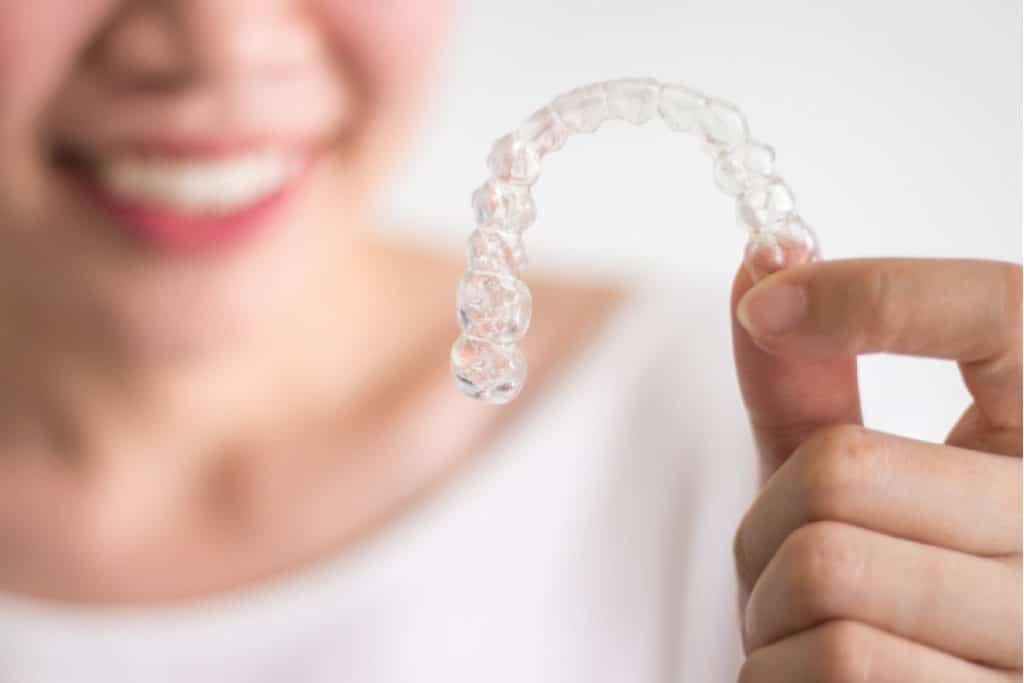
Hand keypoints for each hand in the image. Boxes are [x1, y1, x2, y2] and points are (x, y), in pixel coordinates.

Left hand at [730, 258, 1021, 680]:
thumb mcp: (842, 483)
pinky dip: (776, 672)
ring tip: (802, 630)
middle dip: (767, 516)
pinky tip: (813, 682)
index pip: (1009, 312)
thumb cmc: (870, 594)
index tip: (770, 301)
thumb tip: (762, 258)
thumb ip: (808, 384)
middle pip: (845, 467)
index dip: (881, 293)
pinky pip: (835, 663)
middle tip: (782, 562)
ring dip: (766, 603)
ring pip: (826, 568)